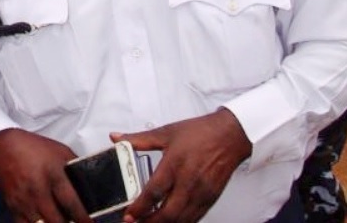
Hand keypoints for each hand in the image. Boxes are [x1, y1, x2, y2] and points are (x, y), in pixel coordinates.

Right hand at [0, 128, 89, 222]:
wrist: (4, 147)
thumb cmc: (36, 148)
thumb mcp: (60, 151)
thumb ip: (75, 169)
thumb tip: (90, 186)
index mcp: (53, 173)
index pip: (71, 203)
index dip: (83, 218)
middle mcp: (37, 189)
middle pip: (57, 220)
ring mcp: (23, 199)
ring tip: (60, 220)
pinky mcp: (13, 206)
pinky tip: (43, 221)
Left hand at [116, 108, 251, 222]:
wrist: (231, 135)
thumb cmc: (200, 133)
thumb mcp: (166, 133)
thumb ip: (138, 139)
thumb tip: (116, 137)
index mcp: (174, 164)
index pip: (154, 192)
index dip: (140, 207)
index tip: (128, 215)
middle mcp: (188, 182)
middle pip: (168, 213)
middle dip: (150, 222)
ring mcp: (201, 193)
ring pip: (182, 219)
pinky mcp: (210, 198)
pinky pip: (195, 218)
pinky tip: (171, 222)